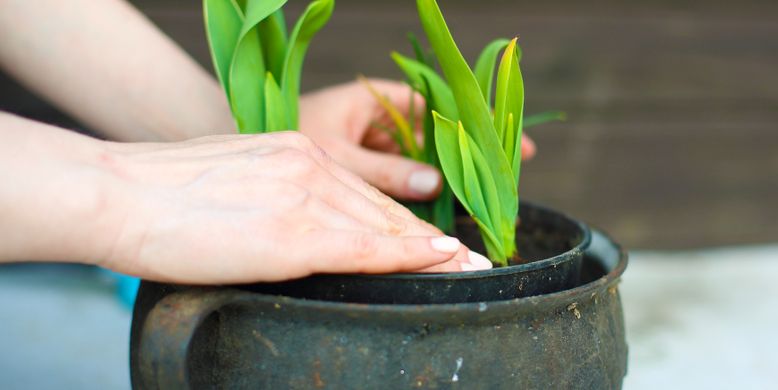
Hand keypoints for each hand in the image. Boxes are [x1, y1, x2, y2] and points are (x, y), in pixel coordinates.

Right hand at [98, 131, 491, 283]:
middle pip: (383, 209)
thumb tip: (291, 228)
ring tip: (469, 268)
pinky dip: (409, 255)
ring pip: (383, 227)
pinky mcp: (295, 232)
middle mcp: (310, 165)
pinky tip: (441, 260)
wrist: (116, 193)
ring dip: (431, 252)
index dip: (404, 220)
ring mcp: (307, 196)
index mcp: (295, 151)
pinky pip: (366, 246)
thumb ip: (275, 198)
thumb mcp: (234, 182)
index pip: (364, 192)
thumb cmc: (158, 196)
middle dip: (428, 239)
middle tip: (470, 258)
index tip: (437, 237)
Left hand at [298, 78, 536, 200]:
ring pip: (419, 159)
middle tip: (507, 179)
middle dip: (471, 157)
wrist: (238, 161)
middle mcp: (378, 117)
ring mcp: (371, 142)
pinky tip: (442, 214)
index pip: (440, 108)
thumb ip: (386, 172)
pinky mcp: (361, 166)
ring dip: (448, 179)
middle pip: (437, 135)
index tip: (517, 146)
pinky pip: (400, 176)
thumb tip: (436, 186)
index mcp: (375, 98)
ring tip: (483, 201)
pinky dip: (419, 193)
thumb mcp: (337, 158)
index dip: (478, 127)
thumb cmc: (279, 144)